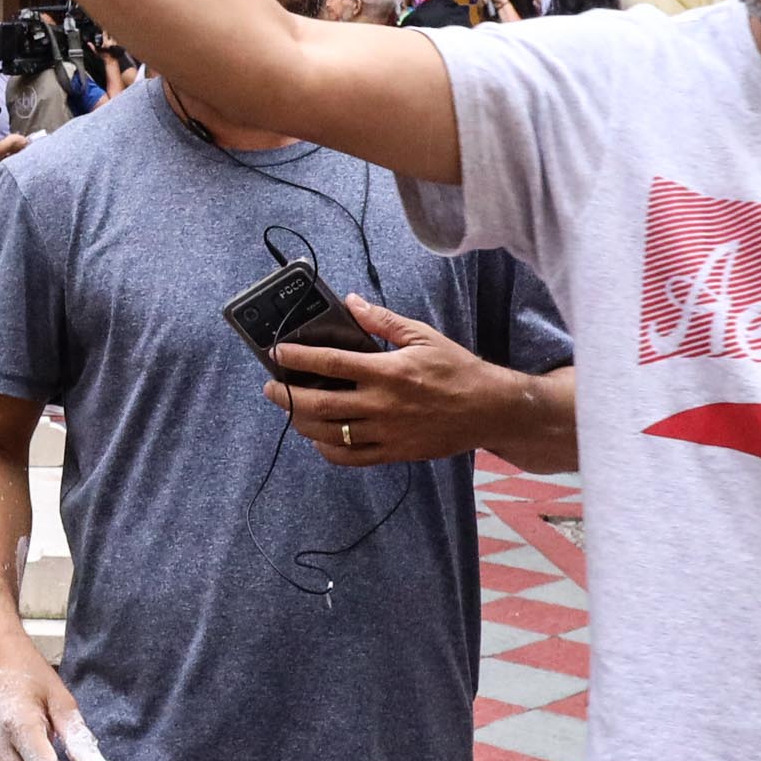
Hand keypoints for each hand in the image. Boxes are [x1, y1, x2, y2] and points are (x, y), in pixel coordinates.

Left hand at [265, 294, 511, 465]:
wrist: (489, 410)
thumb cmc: (456, 369)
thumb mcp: (422, 336)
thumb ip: (383, 321)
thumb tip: (352, 303)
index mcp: (388, 371)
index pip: (330, 363)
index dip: (298, 357)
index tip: (277, 352)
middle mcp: (382, 404)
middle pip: (319, 404)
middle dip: (287, 395)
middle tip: (271, 387)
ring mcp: (386, 433)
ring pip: (329, 434)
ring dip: (302, 422)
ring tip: (291, 410)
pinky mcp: (393, 453)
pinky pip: (350, 458)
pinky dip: (328, 450)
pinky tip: (319, 438)